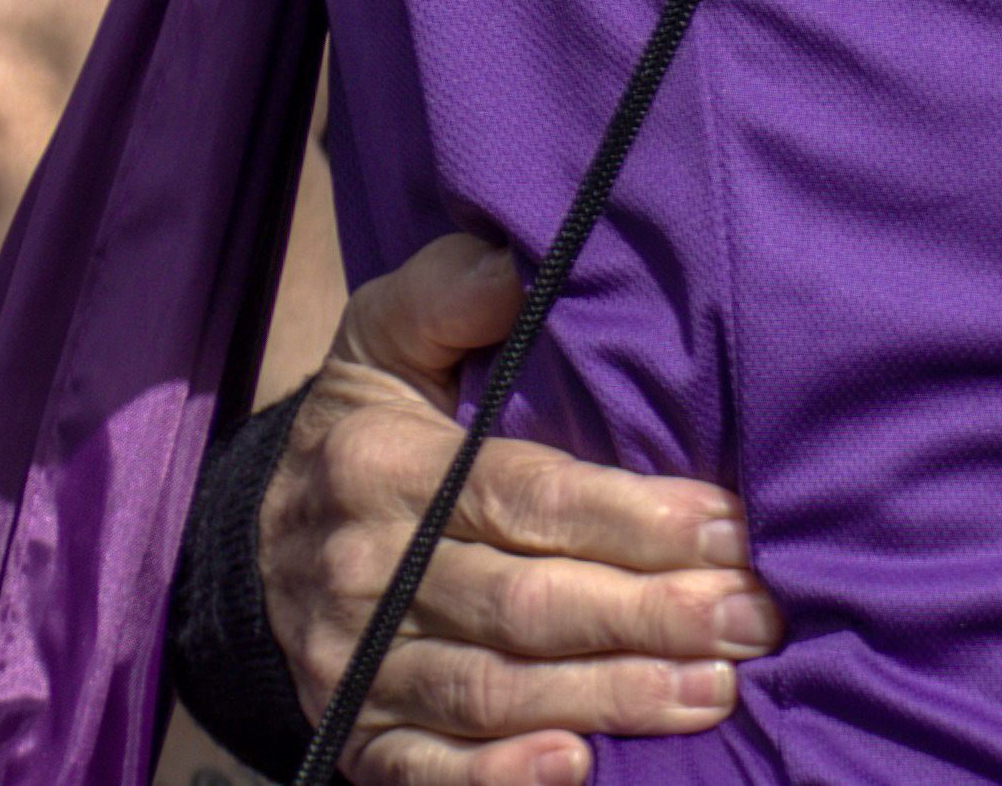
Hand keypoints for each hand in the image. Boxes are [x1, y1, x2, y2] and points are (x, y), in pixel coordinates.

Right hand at [264, 234, 781, 785]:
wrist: (249, 548)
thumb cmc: (363, 432)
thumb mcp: (382, 340)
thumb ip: (444, 294)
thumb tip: (512, 267)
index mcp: (385, 467)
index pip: (521, 495)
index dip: (626, 515)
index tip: (727, 527)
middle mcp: (368, 571)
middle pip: (523, 602)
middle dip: (648, 614)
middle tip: (752, 621)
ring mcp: (357, 664)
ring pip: (493, 689)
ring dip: (609, 697)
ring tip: (713, 694)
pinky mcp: (354, 734)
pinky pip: (427, 769)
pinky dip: (500, 776)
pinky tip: (579, 768)